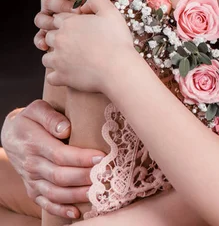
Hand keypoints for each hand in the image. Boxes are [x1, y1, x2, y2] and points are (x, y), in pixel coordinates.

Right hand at [1, 101, 104, 219]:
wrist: (10, 135)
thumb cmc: (30, 119)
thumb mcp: (37, 109)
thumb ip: (51, 117)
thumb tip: (66, 129)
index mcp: (34, 143)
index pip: (60, 154)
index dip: (81, 158)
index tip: (100, 157)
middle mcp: (32, 164)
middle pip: (60, 176)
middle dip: (84, 177)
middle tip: (105, 175)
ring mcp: (31, 179)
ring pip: (55, 192)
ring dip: (77, 195)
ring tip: (97, 192)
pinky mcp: (32, 189)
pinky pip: (45, 203)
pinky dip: (60, 210)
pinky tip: (76, 211)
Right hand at [34, 0, 85, 50]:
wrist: (93, 24)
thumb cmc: (90, 4)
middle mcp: (50, 2)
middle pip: (49, 1)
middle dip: (63, 6)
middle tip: (77, 13)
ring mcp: (46, 17)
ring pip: (41, 18)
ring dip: (51, 23)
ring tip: (63, 27)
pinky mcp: (45, 33)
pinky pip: (38, 36)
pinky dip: (40, 40)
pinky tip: (46, 45)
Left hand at [43, 0, 133, 92]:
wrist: (118, 68)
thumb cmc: (116, 40)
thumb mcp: (110, 11)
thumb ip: (96, 0)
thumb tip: (84, 4)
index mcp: (69, 23)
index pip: (59, 19)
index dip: (69, 23)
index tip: (79, 29)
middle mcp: (59, 40)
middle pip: (49, 36)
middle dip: (60, 39)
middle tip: (76, 44)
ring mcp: (58, 60)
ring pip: (46, 57)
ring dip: (56, 57)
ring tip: (71, 59)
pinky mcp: (61, 77)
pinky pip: (51, 77)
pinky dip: (57, 76)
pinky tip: (69, 74)